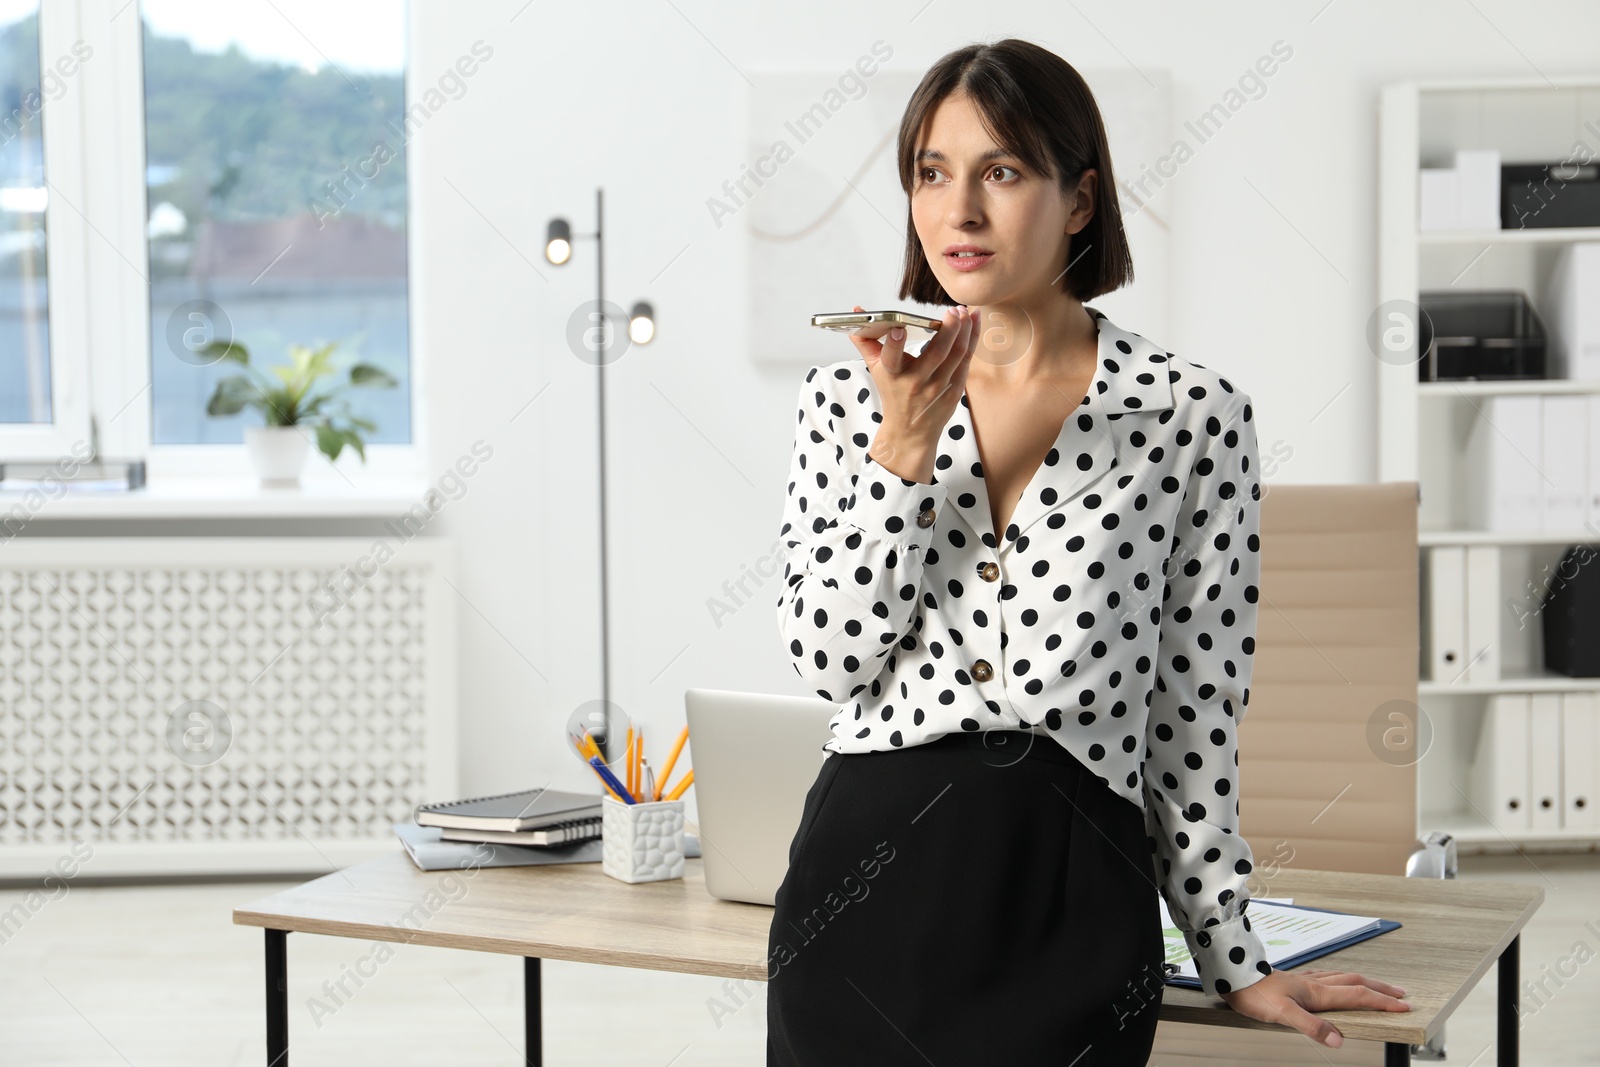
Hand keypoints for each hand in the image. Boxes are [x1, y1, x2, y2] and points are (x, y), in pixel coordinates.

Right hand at [846, 303, 977, 448]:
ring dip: (965, 330)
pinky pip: (966, 361)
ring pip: (956, 354)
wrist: (910, 431)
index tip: (899, 328)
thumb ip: (866, 341)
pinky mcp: (954, 391)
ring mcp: (938, 388)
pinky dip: (972, 339)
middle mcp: (916, 383)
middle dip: (948, 328)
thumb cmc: (893, 393)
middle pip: (936, 353)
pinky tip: (974, 321)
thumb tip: (855, 313)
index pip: (891, 359)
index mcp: (893, 375)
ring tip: (967, 311)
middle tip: (953, 310)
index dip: (894, 344)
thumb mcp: (876, 370)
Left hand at [1219, 968, 1410, 1047]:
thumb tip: (1338, 1040)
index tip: (1404, 1006)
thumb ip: (1311, 1026)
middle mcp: (1315, 984)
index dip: (1382, 1002)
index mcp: (1317, 993)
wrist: (1234, 976)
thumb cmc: (1254, 994)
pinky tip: (1338, 981)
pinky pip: (1328, 977)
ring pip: (1344, 978)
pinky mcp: (1296, 980)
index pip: (1358, 996)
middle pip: (1357, 983)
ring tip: (1379, 987)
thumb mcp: (1282, 1015)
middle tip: (1402, 995)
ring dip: (1365, 983)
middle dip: (1382, 990)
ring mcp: (1306, 980)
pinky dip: (1343, 979)